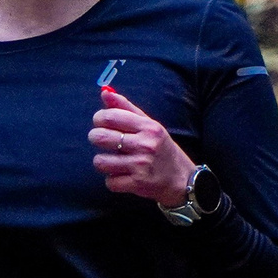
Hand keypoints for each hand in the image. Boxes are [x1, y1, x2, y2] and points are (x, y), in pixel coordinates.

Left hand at [90, 87, 195, 206]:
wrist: (182, 179)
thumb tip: (105, 92)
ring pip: (100, 161)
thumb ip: (126, 108)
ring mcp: (140, 165)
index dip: (99, 118)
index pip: (110, 116)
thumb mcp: (150, 125)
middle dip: (95, 138)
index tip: (101, 122)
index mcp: (148, 127)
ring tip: (111, 161)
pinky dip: (113, 180)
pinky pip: (110, 182)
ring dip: (103, 162)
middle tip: (101, 140)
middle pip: (100, 137)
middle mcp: (145, 145)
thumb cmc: (162, 149)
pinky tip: (122, 176)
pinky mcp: (137, 184)